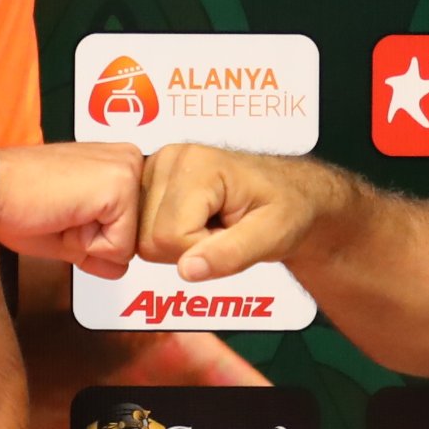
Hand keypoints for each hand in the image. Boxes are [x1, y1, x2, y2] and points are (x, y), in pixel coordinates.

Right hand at [0, 141, 142, 276]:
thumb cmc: (17, 200)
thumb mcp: (67, 234)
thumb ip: (98, 250)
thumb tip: (118, 268)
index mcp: (117, 165)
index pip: (127, 228)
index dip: (92, 238)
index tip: (62, 213)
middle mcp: (128, 161)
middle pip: (132, 236)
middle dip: (94, 240)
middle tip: (60, 214)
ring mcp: (127, 172)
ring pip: (128, 243)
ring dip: (90, 242)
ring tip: (62, 214)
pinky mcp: (121, 188)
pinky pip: (120, 247)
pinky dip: (88, 245)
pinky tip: (65, 215)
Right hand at [135, 144, 329, 281]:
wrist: (288, 193)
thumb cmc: (286, 209)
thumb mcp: (272, 236)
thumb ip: (230, 254)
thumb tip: (186, 270)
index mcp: (197, 164)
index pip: (170, 236)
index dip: (203, 250)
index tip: (233, 235)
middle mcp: (169, 159)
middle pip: (148, 239)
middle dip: (188, 249)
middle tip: (224, 231)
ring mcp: (155, 167)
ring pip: (140, 238)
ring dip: (178, 244)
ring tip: (212, 225)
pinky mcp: (149, 180)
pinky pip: (140, 231)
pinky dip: (168, 237)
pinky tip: (195, 222)